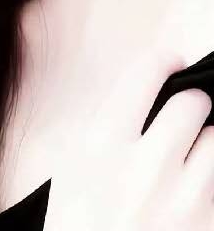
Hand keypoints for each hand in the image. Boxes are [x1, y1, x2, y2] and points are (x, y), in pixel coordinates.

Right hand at [44, 48, 213, 230]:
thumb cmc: (78, 222)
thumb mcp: (74, 166)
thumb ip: (109, 128)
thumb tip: (145, 98)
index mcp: (105, 142)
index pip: (145, 75)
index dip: (162, 60)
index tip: (169, 60)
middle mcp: (148, 162)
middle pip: (192, 102)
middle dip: (189, 105)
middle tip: (180, 117)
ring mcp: (186, 196)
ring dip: (206, 142)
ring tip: (190, 157)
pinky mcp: (211, 222)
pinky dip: (212, 177)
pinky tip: (195, 186)